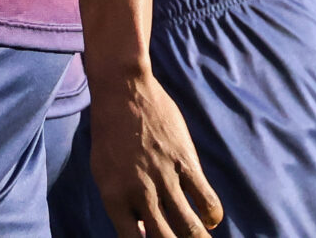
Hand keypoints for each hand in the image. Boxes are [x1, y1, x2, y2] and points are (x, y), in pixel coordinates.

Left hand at [88, 66, 222, 235]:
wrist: (122, 91)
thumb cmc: (110, 135)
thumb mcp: (104, 173)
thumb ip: (122, 205)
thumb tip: (143, 233)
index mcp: (114, 198)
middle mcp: (139, 193)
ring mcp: (164, 177)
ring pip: (190, 227)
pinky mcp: (185, 162)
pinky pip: (206, 200)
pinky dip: (211, 215)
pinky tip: (209, 217)